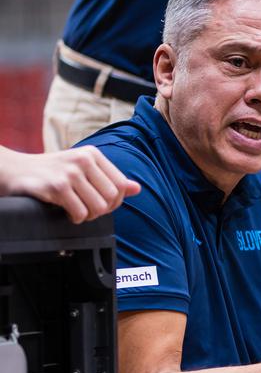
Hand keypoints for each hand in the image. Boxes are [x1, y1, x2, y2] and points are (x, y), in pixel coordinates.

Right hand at [0, 146, 140, 222]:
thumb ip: (108, 179)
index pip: (120, 186)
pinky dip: (75, 218)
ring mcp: (69, 172)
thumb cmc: (50, 172)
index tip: (101, 205)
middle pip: (111, 199)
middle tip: (86, 209)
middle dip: (101, 211)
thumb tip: (137, 189)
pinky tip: (65, 212)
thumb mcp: (81, 170)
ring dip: (88, 216)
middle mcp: (83, 160)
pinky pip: (80, 213)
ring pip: (98, 208)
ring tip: (76, 210)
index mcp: (92, 154)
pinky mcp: (56, 186)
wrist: (12, 170)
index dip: (115, 202)